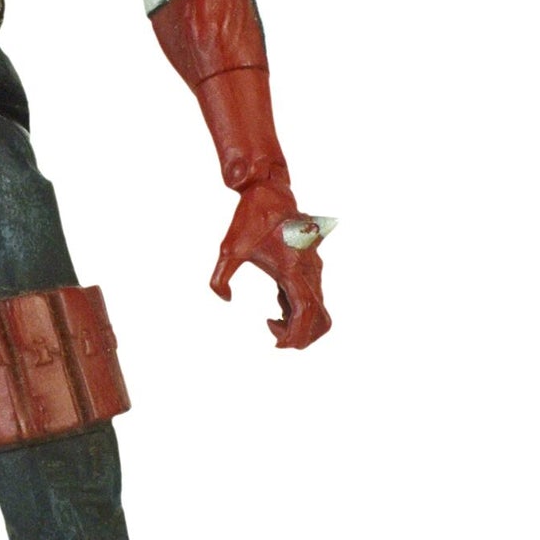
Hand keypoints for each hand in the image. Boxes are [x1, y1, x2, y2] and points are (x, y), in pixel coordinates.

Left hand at [210, 178, 334, 348]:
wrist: (270, 193)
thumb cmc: (250, 219)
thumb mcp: (229, 249)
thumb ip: (219, 278)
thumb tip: (225, 299)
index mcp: (292, 269)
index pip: (305, 312)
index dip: (295, 335)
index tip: (277, 345)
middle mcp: (309, 270)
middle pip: (320, 318)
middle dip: (302, 337)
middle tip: (276, 340)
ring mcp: (313, 269)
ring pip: (319, 309)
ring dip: (298, 324)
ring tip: (271, 323)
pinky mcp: (310, 266)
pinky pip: (312, 297)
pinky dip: (297, 311)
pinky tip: (275, 310)